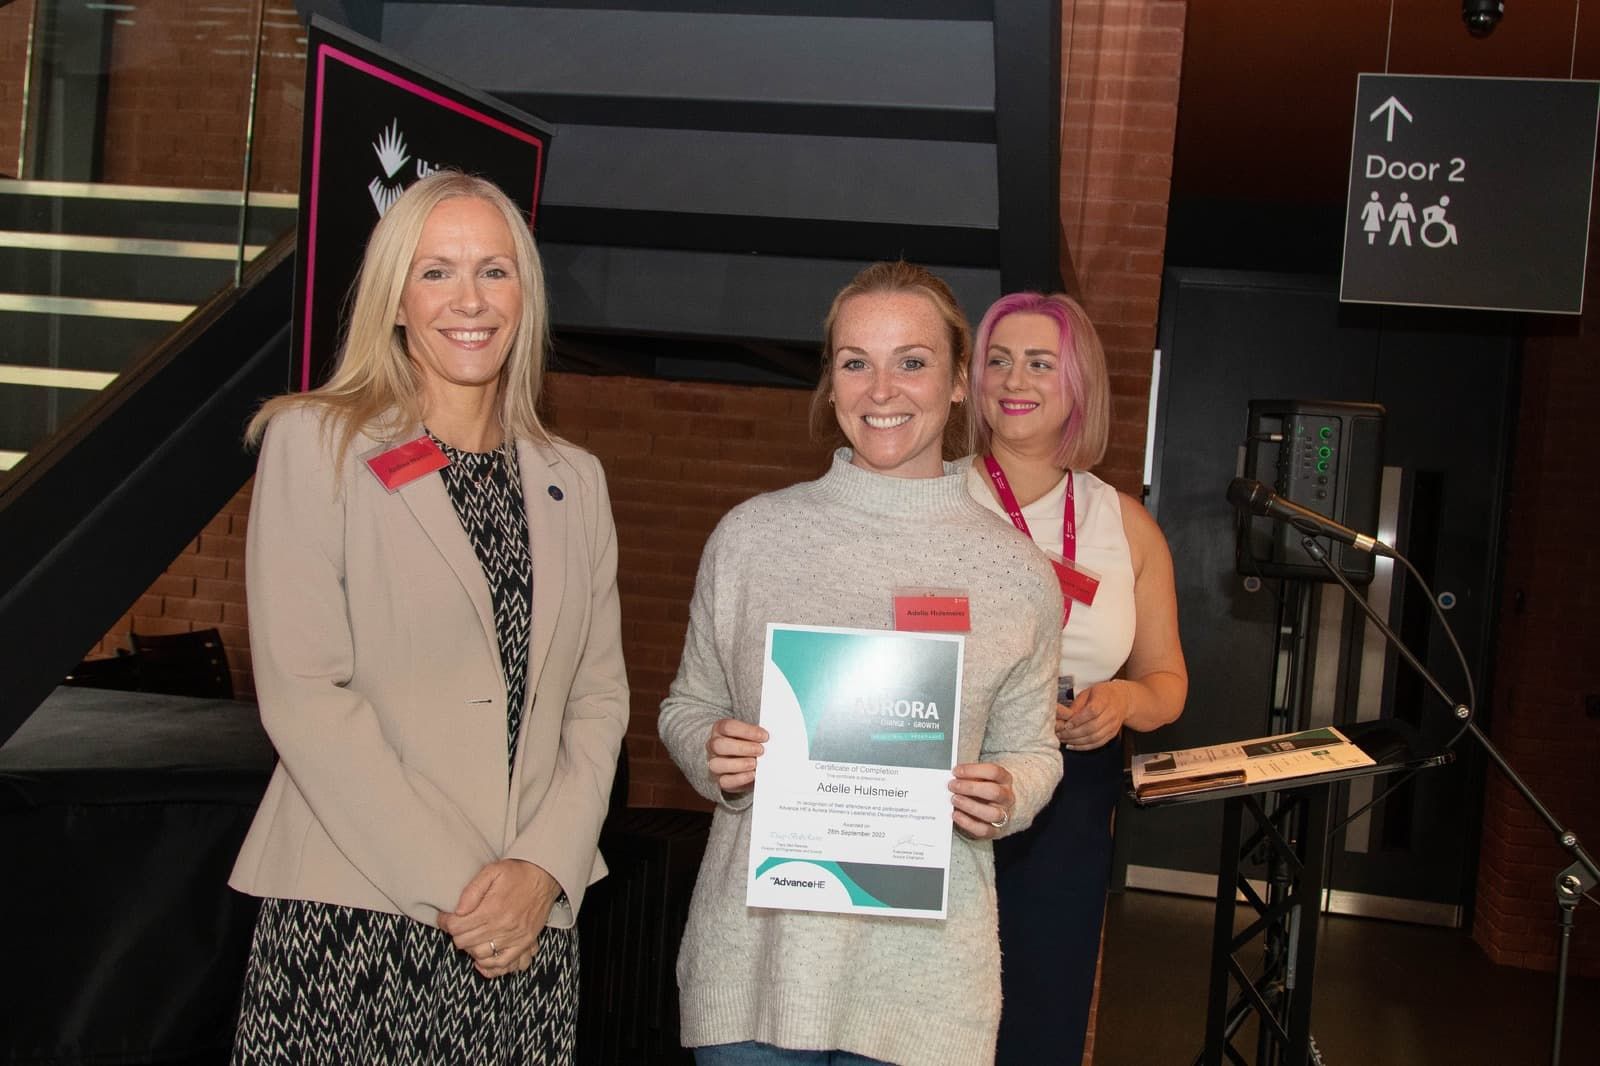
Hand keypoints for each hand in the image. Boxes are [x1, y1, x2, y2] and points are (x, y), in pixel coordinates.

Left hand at [438, 859, 561, 978]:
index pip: (457, 927)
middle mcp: (503, 926)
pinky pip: (503, 964)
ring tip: (471, 937)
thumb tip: (458, 911)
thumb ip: (472, 890)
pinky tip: (483, 958)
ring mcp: (515, 937)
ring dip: (470, 948)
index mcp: (492, 909)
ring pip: (481, 955)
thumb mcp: (492, 871)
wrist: (545, 876)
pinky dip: (490, 965)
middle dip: (457, 934)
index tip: (444, 918)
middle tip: (458, 925)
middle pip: (465, 942)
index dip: (445, 922)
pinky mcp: (524, 943)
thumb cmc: (517, 873)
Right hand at [706, 718, 767, 793]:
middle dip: (742, 748)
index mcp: (720, 729)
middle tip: (760, 750)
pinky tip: (752, 774)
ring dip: (739, 764)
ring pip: (717, 764)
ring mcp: (714, 763)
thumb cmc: (747, 745)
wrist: (743, 764)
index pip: (728, 727)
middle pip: (719, 745)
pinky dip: (740, 778)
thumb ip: (756, 735)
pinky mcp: (719, 779)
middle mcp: (713, 746)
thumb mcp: (750, 736)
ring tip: (755, 763)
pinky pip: (724, 781)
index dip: (747, 731)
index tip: (764, 736)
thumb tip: (767, 739)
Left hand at [948, 762, 1014, 838]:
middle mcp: (1006, 797)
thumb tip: (953, 775)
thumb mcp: (980, 778)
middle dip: (970, 788)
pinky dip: (967, 823)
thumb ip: (969, 776)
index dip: (973, 770)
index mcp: (1005, 779)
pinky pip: (984, 830)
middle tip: (953, 785)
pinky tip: (956, 815)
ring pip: (992, 813)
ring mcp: (1003, 815)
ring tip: (954, 800)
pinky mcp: (995, 830)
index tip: (956, 771)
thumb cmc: (984, 789)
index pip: (993, 772)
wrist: (995, 807)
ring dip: (970, 806)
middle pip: (994, 792)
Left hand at [1056, 681, 1128, 750]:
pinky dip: (1084, 747)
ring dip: (1077, 741)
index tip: (1067, 724)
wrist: (1122, 699)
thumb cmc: (1102, 694)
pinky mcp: (1112, 734)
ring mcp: (1113, 725)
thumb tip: (1064, 717)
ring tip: (1064, 740)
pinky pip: (1097, 744)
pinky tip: (1072, 745)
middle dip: (1074, 733)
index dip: (1078, 719)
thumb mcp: (1087, 693)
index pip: (1092, 711)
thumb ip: (1077, 705)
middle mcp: (1111, 713)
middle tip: (1061, 734)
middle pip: (1093, 727)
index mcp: (1104, 699)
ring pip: (1095, 738)